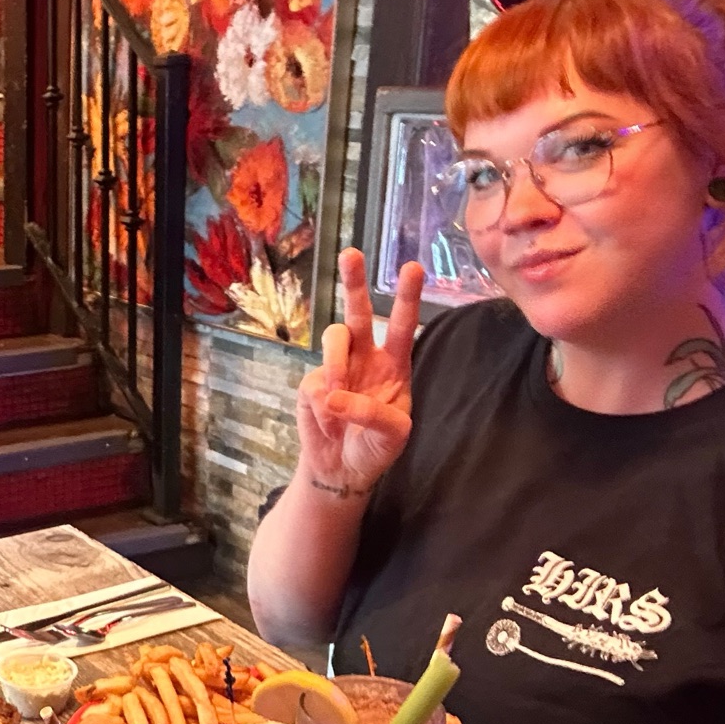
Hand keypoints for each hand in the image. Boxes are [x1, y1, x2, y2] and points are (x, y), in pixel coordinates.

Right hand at [294, 249, 423, 497]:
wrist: (342, 470)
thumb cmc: (376, 448)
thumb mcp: (393, 436)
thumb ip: (373, 414)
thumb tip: (334, 395)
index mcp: (394, 365)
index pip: (402, 326)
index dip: (407, 297)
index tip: (412, 267)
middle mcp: (365, 358)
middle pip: (358, 312)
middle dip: (354, 282)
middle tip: (351, 253)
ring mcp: (336, 368)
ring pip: (333, 338)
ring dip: (336, 364)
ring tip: (336, 400)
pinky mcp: (311, 384)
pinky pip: (315, 383)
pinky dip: (323, 409)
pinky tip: (329, 426)